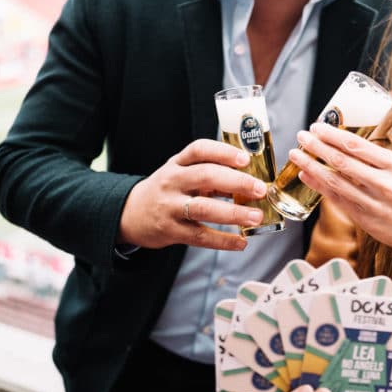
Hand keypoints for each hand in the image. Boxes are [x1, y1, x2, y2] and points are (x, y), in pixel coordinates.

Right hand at [117, 138, 267, 250]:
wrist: (130, 214)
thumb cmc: (167, 190)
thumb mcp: (182, 174)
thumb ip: (212, 174)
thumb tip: (251, 182)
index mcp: (177, 163)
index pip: (199, 149)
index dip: (223, 152)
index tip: (245, 158)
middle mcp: (172, 181)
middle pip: (205, 176)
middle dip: (236, 182)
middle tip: (260, 189)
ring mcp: (169, 206)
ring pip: (203, 208)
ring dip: (233, 213)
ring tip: (256, 216)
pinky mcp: (170, 230)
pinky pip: (200, 236)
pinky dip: (223, 241)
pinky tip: (241, 242)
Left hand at [291, 123, 391, 256]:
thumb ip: (375, 160)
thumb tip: (343, 145)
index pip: (357, 145)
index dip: (332, 135)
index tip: (317, 127)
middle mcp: (383, 183)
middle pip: (342, 161)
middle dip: (317, 146)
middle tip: (302, 136)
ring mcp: (371, 203)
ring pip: (334, 181)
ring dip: (311, 166)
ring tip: (296, 155)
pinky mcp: (363, 219)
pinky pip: (335, 199)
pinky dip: (318, 186)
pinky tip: (306, 176)